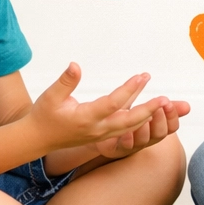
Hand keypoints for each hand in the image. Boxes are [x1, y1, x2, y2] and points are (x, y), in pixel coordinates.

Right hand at [27, 63, 171, 152]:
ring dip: (146, 114)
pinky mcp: (102, 136)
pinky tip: (145, 103)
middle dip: (148, 110)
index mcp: (85, 119)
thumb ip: (66, 81)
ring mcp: (101, 135)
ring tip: (161, 100)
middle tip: (165, 99)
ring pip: (129, 127)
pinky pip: (124, 126)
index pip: (112, 104)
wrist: (38, 139)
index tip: (142, 77)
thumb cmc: (43, 115)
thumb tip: (76, 65)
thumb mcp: (50, 96)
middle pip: (129, 122)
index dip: (128, 90)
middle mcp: (97, 130)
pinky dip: (137, 117)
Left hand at [93, 85, 189, 159]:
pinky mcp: (114, 149)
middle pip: (159, 134)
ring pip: (142, 140)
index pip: (172, 128)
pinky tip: (126, 131)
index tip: (169, 102)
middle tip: (160, 105)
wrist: (97, 130)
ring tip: (145, 115)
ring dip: (145, 127)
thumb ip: (163, 106)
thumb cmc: (121, 118)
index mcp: (154, 130)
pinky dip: (126, 139)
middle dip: (161, 118)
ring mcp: (130, 146)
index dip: (173, 116)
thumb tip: (187, 107)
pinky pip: (123, 147)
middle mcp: (145, 140)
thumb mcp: (144, 109)